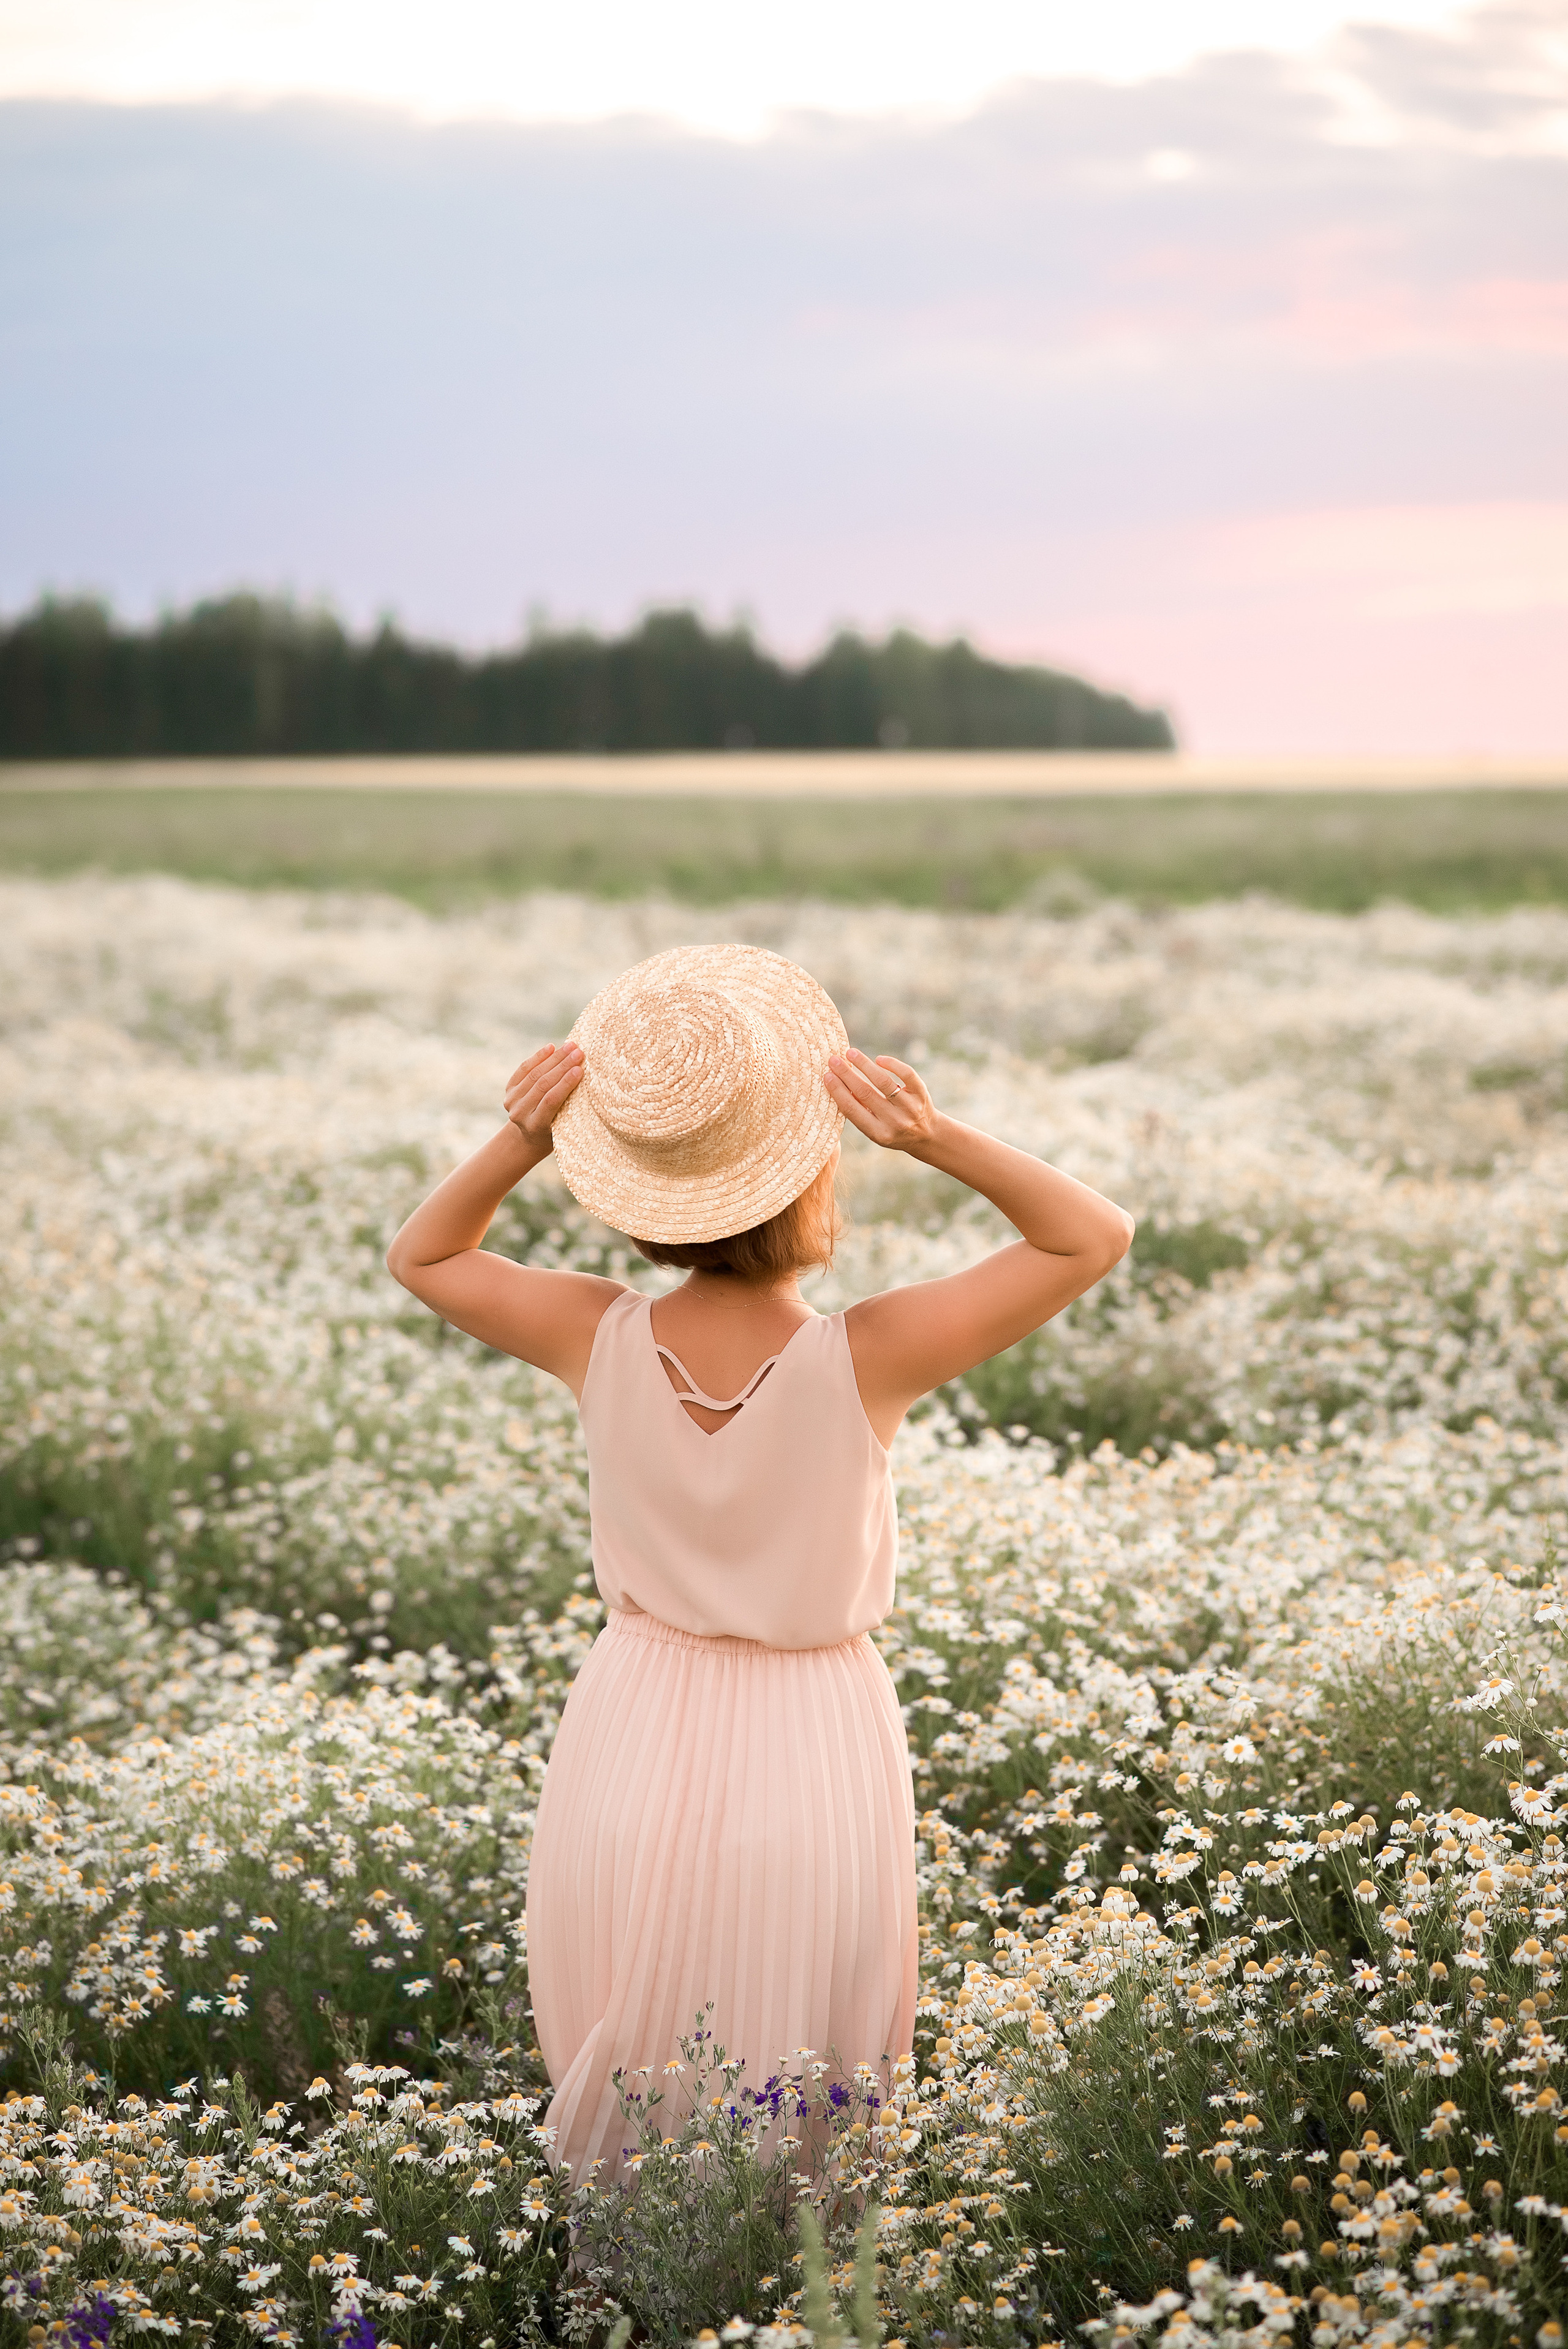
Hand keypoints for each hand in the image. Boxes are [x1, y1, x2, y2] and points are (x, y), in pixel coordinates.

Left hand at [502, 1041, 583, 1151]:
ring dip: (554, 1058)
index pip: (551, 1100)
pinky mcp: (509, 1089)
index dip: (565, 1083)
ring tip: (570, 1046)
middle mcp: (520, 1113)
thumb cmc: (556, 1131)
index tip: (580, 1069)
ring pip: (534, 1074)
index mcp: (535, 1125)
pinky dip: (538, 1057)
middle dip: (562, 1066)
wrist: (530, 1136)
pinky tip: (551, 1047)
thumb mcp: (563, 1126)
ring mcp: (512, 1101)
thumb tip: (583, 1076)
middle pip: (542, 1084)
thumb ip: (570, 1108)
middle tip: (579, 1052)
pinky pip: (524, 1069)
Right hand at [825, 1047, 939, 1153]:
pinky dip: (892, 1064)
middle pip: (866, 1093)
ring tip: (850, 1053)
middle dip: (847, 1075)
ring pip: (884, 1082)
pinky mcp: (921, 1094)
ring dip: (865, 1065)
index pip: (853, 1109)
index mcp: (878, 1133)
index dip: (838, 1091)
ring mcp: (910, 1107)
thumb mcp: (875, 1129)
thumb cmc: (892, 1129)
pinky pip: (907, 1075)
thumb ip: (859, 1111)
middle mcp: (895, 1121)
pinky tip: (878, 1059)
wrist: (927, 1135)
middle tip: (833, 1060)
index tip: (826, 1076)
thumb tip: (838, 1084)